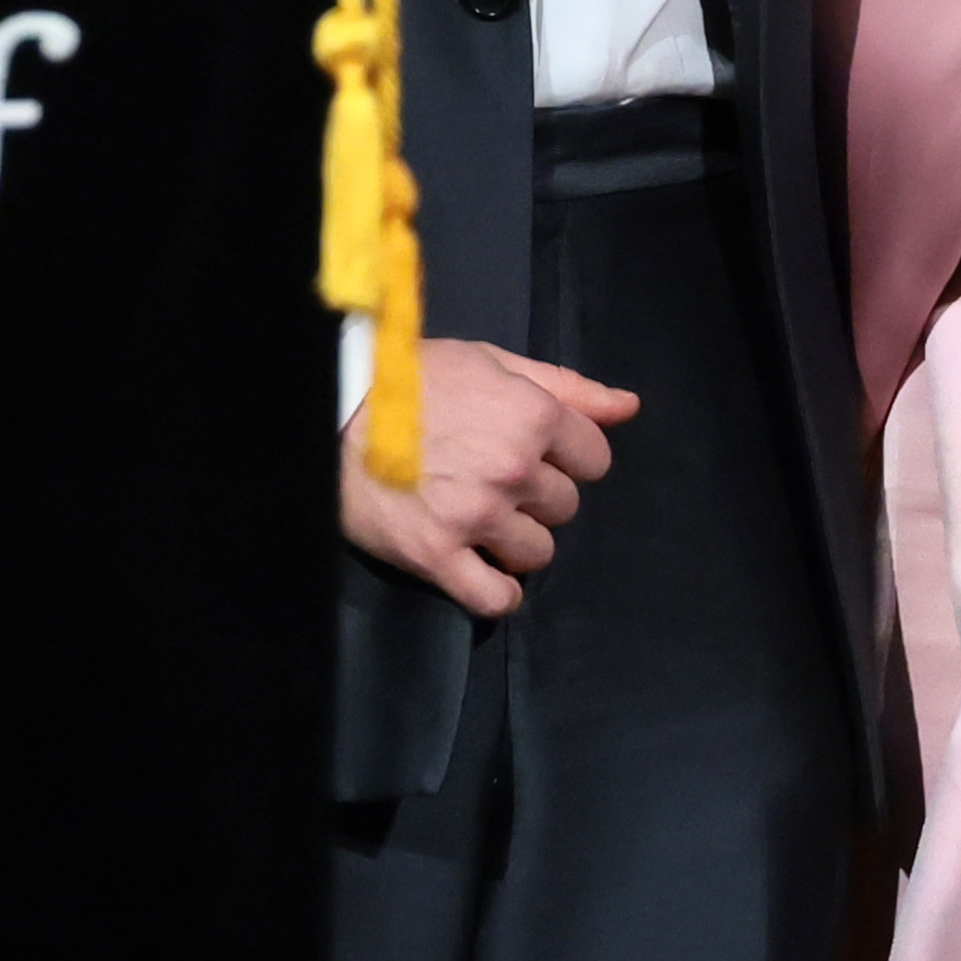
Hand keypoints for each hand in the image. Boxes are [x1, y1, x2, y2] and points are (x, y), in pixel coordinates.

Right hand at [343, 338, 637, 620]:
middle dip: (538, 497)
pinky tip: (481, 571)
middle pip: (565, 507)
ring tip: (479, 522)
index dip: (567, 457)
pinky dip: (497, 592)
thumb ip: (566, 388)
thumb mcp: (491, 363)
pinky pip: (496, 598)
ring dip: (516, 542)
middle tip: (494, 482)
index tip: (534, 454)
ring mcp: (476, 517)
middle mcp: (513, 469)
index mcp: (532, 416)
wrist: (331, 410)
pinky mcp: (438, 556)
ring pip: (538, 553)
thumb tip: (628, 407)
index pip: (594, 459)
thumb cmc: (413, 378)